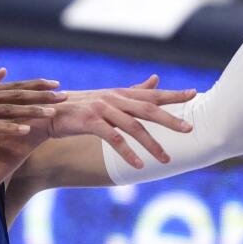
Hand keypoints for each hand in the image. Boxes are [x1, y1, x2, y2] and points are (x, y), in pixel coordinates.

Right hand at [0, 68, 64, 144]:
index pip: (13, 86)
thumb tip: (4, 70)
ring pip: (6, 110)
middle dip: (41, 96)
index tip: (56, 84)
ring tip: (51, 113)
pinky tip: (23, 130)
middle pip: (15, 95)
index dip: (36, 85)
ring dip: (30, 111)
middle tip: (64, 96)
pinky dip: (7, 127)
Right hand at [45, 75, 194, 168]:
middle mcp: (113, 98)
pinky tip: (138, 165)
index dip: (172, 94)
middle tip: (189, 129)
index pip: (151, 94)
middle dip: (170, 119)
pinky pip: (113, 139)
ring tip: (165, 159)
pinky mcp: (90, 121)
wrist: (48, 113)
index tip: (194, 93)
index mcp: (120, 93)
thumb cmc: (79, 108)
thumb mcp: (108, 97)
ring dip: (151, 144)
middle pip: (147, 109)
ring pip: (133, 127)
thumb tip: (156, 79)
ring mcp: (102, 108)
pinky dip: (127, 152)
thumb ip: (134, 91)